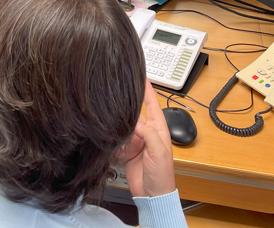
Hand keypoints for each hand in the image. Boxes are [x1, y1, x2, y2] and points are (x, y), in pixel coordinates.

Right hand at [118, 82, 175, 197]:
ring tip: (112, 120)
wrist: (152, 196)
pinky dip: (113, 140)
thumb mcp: (159, 152)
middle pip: (135, 114)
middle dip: (127, 107)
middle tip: (117, 96)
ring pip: (124, 126)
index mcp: (159, 130)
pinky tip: (110, 138)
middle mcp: (147, 134)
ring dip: (119, 125)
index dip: (147, 90)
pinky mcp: (126, 152)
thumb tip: (137, 122)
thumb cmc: (162, 176)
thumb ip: (149, 135)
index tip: (141, 77)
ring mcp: (136, 142)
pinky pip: (117, 140)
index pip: (153, 105)